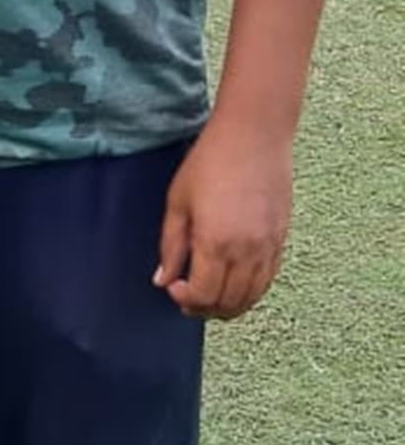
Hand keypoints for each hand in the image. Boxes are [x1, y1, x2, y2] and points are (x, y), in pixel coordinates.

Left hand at [154, 118, 293, 320]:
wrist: (253, 137)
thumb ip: (171, 245)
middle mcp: (246, 253)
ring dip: (229, 305)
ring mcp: (268, 249)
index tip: (174, 288)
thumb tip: (163, 280)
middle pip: (229, 303)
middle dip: (206, 308)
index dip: (186, 300)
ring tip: (210, 294)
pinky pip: (267, 281)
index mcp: (215, 244)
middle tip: (189, 297)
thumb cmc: (210, 162)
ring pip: (251, 298)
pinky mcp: (281, 241)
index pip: (203, 295)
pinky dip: (250, 291)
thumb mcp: (178, 201)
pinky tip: (235, 283)